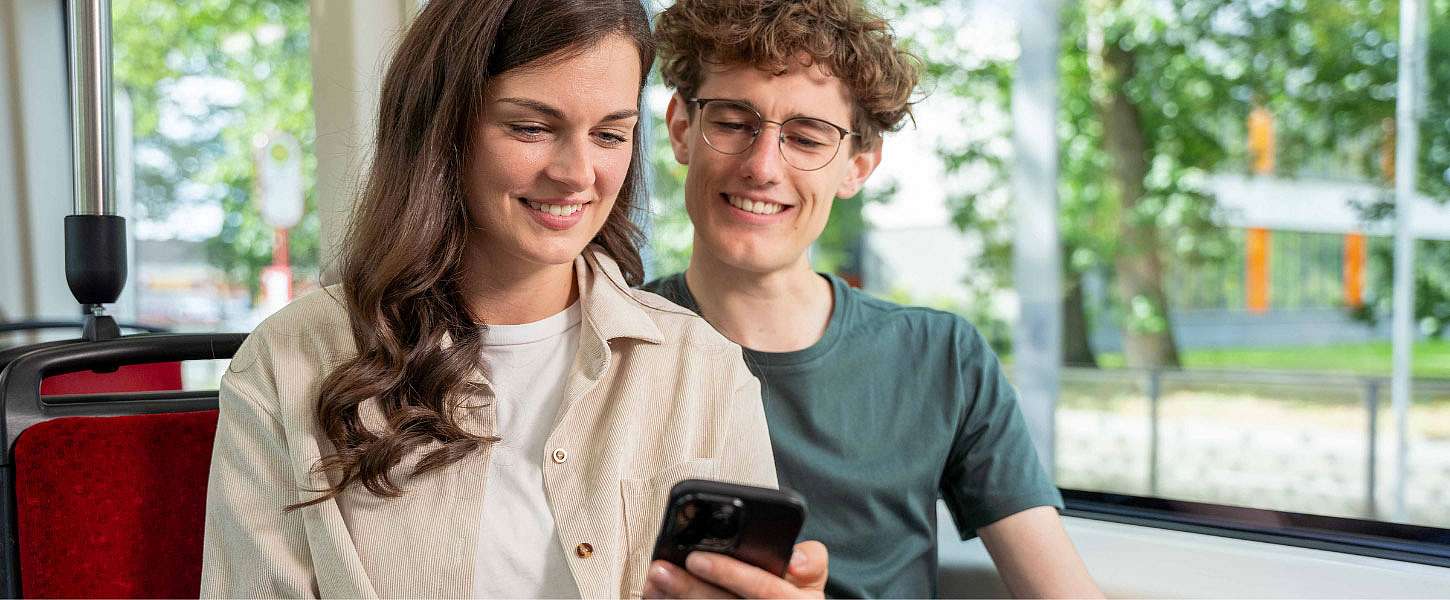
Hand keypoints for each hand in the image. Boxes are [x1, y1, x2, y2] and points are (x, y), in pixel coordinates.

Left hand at [641, 541, 827, 598]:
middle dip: (689, 589)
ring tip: (654, 578)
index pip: (767, 591)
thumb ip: (810, 561)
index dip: (732, 574)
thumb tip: (795, 560)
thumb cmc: (792, 593)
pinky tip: (656, 595)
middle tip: (661, 569)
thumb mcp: (811, 577)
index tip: (697, 557)